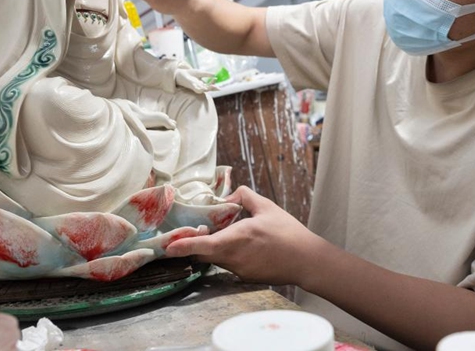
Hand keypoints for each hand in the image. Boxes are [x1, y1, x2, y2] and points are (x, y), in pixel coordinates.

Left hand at [165, 186, 322, 285]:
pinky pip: (229, 264)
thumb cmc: (288, 233)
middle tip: (190, 232)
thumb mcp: (267, 207)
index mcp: (237, 237)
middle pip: (205, 253)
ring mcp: (239, 270)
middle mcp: (234, 257)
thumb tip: (229, 196)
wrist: (306, 261)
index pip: (203, 244)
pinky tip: (242, 246)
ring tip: (222, 233)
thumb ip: (244, 197)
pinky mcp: (245, 277)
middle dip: (196, 243)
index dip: (184, 245)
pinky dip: (227, 254)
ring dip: (213, 248)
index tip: (168, 247)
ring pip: (216, 259)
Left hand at [174, 68, 217, 93]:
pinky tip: (204, 87)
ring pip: (203, 90)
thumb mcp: (200, 73)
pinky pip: (197, 89)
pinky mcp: (191, 86)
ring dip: (208, 88)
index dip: (213, 83)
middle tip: (218, 88)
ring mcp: (195, 87)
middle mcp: (199, 86)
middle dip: (213, 88)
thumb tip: (215, 74)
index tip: (216, 78)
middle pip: (207, 89)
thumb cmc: (190, 74)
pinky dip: (201, 89)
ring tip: (213, 86)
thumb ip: (207, 74)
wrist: (181, 73)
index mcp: (201, 84)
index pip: (209, 85)